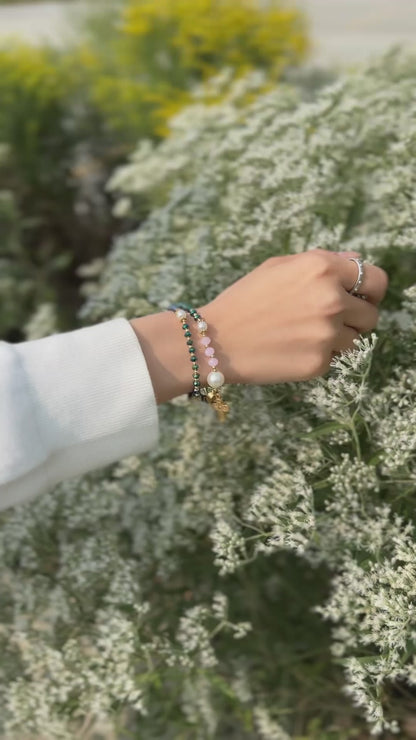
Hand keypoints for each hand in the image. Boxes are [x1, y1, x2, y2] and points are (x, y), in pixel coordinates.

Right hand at [200, 250, 387, 384]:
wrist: (216, 340)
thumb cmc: (245, 299)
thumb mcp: (280, 265)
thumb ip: (323, 261)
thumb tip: (358, 264)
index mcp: (322, 268)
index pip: (376, 280)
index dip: (371, 291)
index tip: (361, 298)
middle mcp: (330, 299)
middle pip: (371, 314)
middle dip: (356, 318)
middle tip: (330, 321)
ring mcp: (327, 334)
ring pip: (356, 340)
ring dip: (338, 339)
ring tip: (305, 335)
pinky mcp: (319, 363)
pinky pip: (334, 359)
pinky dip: (319, 356)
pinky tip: (292, 349)